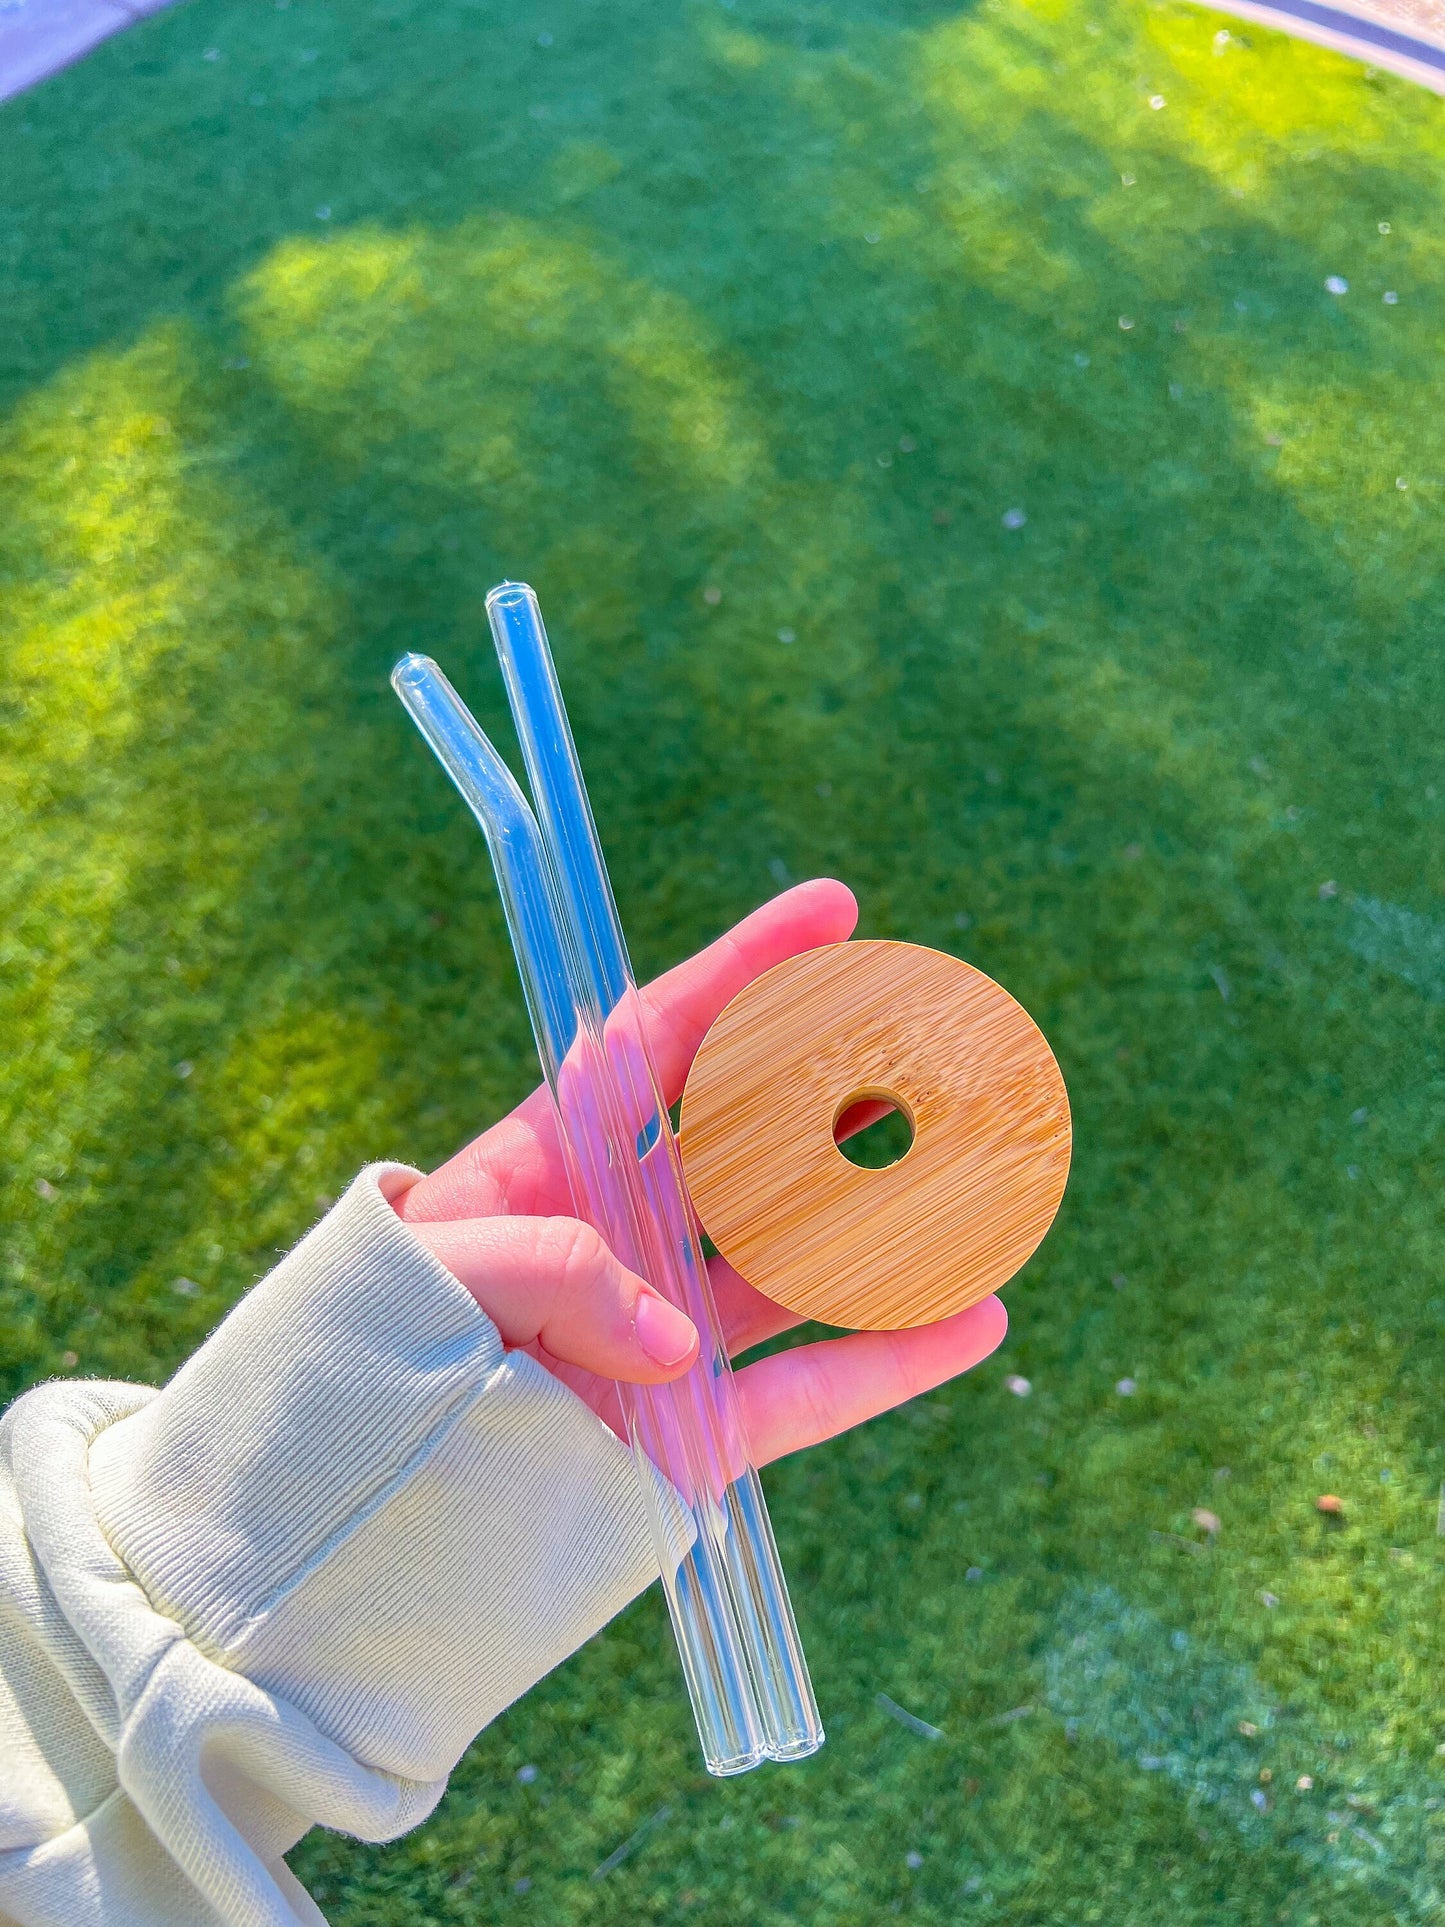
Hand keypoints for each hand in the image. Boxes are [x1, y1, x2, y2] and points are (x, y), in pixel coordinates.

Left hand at [392, 880, 1006, 1464]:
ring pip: (802, 1263)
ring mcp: (663, 1335)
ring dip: (893, 1223)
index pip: (659, 1046)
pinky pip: (806, 1393)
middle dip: (838, 1087)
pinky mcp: (690, 1434)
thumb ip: (557, 1270)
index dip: (743, 973)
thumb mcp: (436, 1275)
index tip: (830, 912)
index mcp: (545, 1167)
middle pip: (754, 1142)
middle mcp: (621, 1240)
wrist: (347, 1514)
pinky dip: (888, 1361)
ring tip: (989, 1176)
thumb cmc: (364, 1363)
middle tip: (929, 1043)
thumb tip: (677, 1336)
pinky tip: (974, 1320)